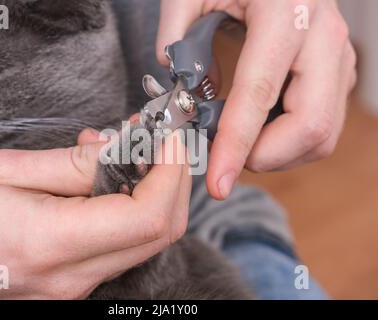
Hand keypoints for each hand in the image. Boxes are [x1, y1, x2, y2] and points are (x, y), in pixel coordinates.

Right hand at [0, 130, 190, 298]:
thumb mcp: (5, 170)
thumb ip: (72, 163)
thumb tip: (123, 148)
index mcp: (53, 243)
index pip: (146, 217)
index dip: (170, 174)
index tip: (168, 138)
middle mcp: (74, 275)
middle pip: (160, 232)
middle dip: (173, 180)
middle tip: (160, 140)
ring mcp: (78, 285)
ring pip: (148, 239)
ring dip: (155, 191)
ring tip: (131, 150)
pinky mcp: (77, 281)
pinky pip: (123, 244)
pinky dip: (132, 206)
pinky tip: (111, 178)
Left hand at [157, 0, 356, 199]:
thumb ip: (175, 33)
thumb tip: (178, 83)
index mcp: (285, 13)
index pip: (259, 93)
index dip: (235, 146)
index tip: (216, 183)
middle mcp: (323, 36)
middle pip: (310, 127)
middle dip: (264, 157)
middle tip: (227, 158)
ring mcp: (338, 56)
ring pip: (321, 134)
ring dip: (276, 152)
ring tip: (239, 141)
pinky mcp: (339, 71)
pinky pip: (321, 124)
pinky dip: (287, 140)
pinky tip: (259, 128)